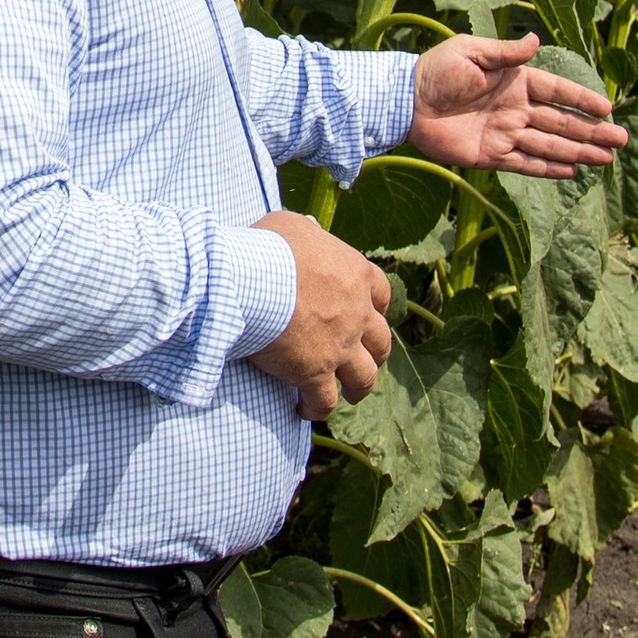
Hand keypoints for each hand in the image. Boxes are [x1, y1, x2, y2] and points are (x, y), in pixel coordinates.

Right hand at [247, 210, 389, 420]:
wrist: (255, 281)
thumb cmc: (269, 249)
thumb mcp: (293, 227)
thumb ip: (309, 236)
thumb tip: (307, 234)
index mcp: (357, 276)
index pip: (383, 294)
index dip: (375, 306)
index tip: (367, 313)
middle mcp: (357, 314)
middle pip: (381, 341)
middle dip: (374, 352)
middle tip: (362, 359)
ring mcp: (340, 347)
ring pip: (364, 377)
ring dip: (359, 387)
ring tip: (348, 394)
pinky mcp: (315, 373)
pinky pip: (325, 400)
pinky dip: (317, 408)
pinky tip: (304, 410)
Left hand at [412, 32, 627, 176]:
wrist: (404, 101)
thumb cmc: (436, 70)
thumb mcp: (471, 51)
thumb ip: (506, 52)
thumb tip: (536, 39)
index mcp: (514, 80)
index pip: (557, 91)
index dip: (582, 100)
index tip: (608, 108)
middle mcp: (515, 109)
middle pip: (561, 122)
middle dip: (592, 131)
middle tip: (621, 140)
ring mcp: (504, 133)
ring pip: (550, 145)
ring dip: (578, 152)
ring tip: (606, 158)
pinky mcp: (490, 156)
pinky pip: (525, 163)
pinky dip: (548, 168)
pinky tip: (572, 171)